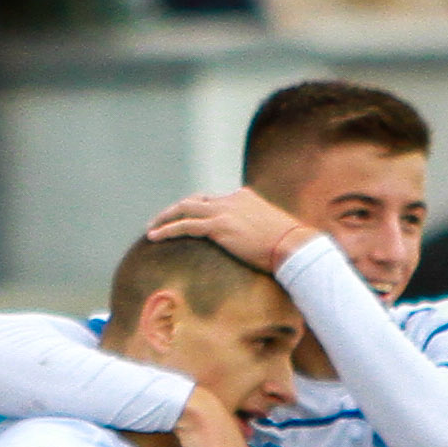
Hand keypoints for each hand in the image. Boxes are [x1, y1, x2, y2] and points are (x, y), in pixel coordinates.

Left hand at [147, 187, 310, 275]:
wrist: (296, 247)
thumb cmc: (291, 247)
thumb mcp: (274, 235)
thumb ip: (259, 234)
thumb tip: (260, 249)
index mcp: (245, 197)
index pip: (214, 199)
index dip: (198, 209)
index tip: (187, 220)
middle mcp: (232, 199)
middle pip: (195, 200)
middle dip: (176, 210)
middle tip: (161, 221)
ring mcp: (225, 211)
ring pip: (185, 208)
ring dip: (165, 218)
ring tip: (151, 229)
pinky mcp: (219, 226)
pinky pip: (185, 225)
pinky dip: (167, 230)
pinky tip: (154, 237)